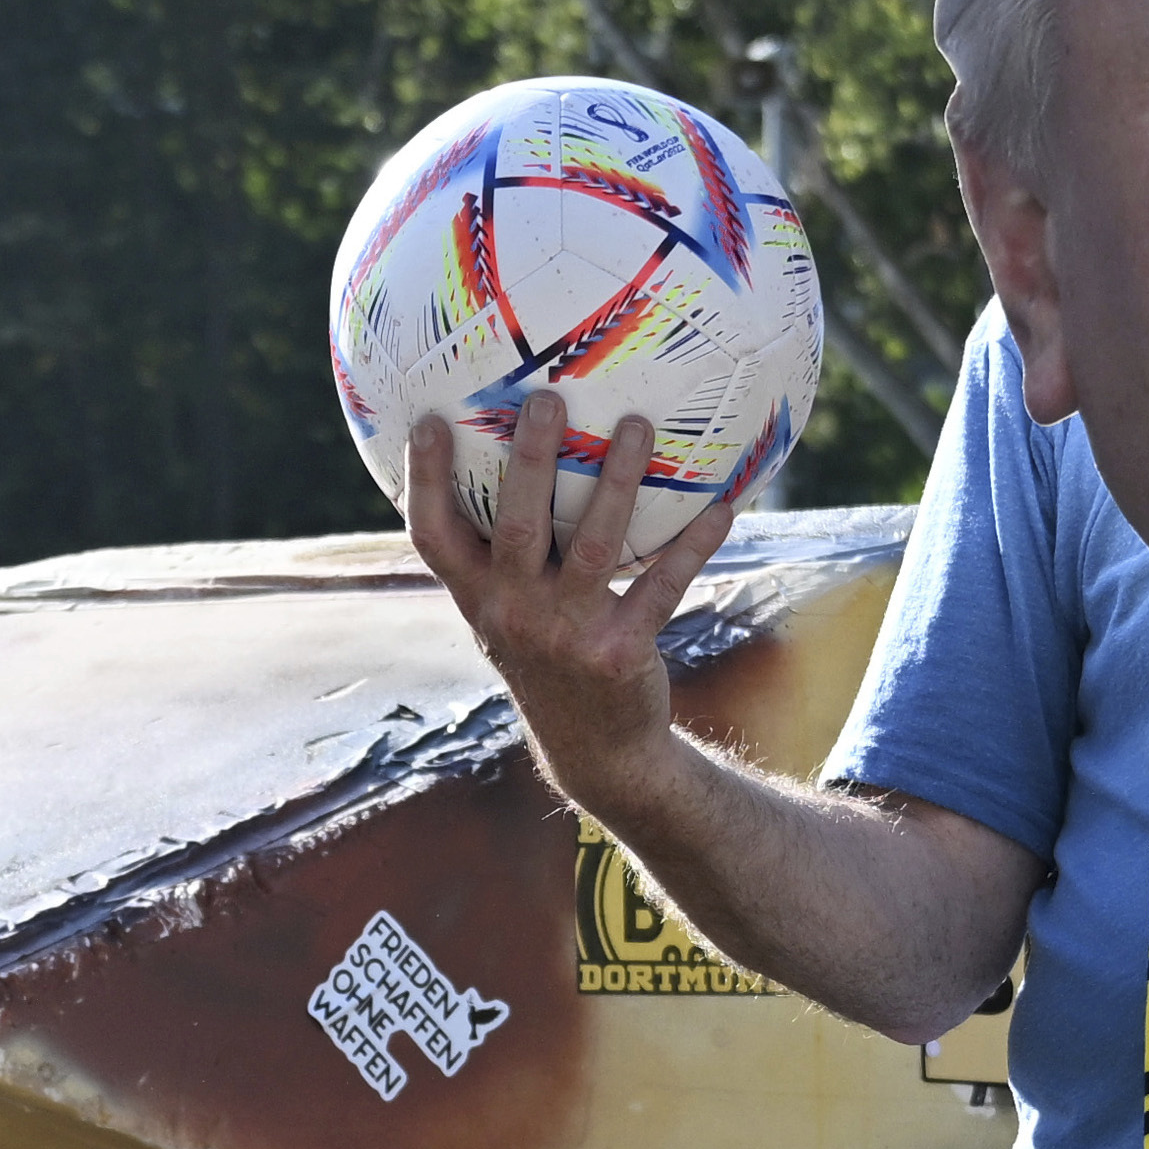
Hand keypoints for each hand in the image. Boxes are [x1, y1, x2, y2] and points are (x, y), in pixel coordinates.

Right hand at [398, 402, 764, 817]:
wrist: (596, 750)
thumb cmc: (549, 659)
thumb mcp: (507, 617)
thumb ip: (499, 558)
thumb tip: (508, 464)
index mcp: (478, 600)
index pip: (434, 538)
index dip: (425, 480)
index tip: (431, 419)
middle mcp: (514, 615)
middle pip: (515, 525)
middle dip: (529, 458)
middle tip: (545, 398)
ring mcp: (566, 635)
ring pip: (592, 544)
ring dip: (618, 480)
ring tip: (638, 425)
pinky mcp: (621, 651)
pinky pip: (662, 584)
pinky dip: (694, 544)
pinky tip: (722, 506)